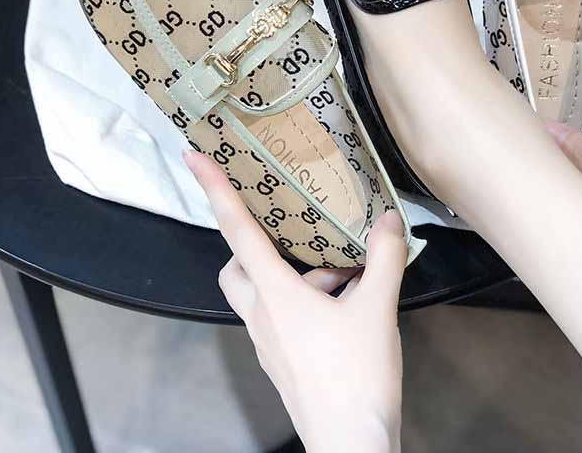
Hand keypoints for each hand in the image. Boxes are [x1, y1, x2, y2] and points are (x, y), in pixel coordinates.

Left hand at [185, 151, 405, 452]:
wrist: (350, 444)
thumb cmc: (355, 373)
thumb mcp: (377, 308)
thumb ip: (384, 258)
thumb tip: (389, 219)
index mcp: (276, 293)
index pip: (238, 229)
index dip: (215, 189)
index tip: (193, 157)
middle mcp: (263, 314)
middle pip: (237, 268)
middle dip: (255, 245)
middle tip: (292, 234)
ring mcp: (270, 342)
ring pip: (264, 293)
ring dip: (297, 276)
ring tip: (350, 274)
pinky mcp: (283, 361)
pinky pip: (283, 317)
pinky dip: (308, 301)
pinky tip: (351, 306)